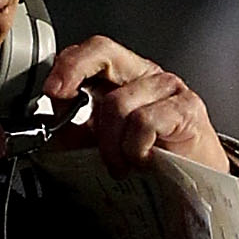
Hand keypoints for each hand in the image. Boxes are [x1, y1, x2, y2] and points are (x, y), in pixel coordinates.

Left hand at [40, 35, 229, 175]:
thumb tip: (43, 118)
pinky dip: (135, 147)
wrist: (195, 188)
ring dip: (110, 143)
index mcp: (123, 78)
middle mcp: (143, 75)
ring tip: (120, 165)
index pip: (90, 52)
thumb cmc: (151, 163)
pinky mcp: (186, 108)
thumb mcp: (99, 144)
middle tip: (61, 99)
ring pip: (118, 102)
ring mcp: (167, 88)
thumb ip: (72, 128)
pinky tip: (142, 161)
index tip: (52, 91)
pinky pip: (144, 121)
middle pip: (103, 50)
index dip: (66, 65)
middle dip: (74, 71)